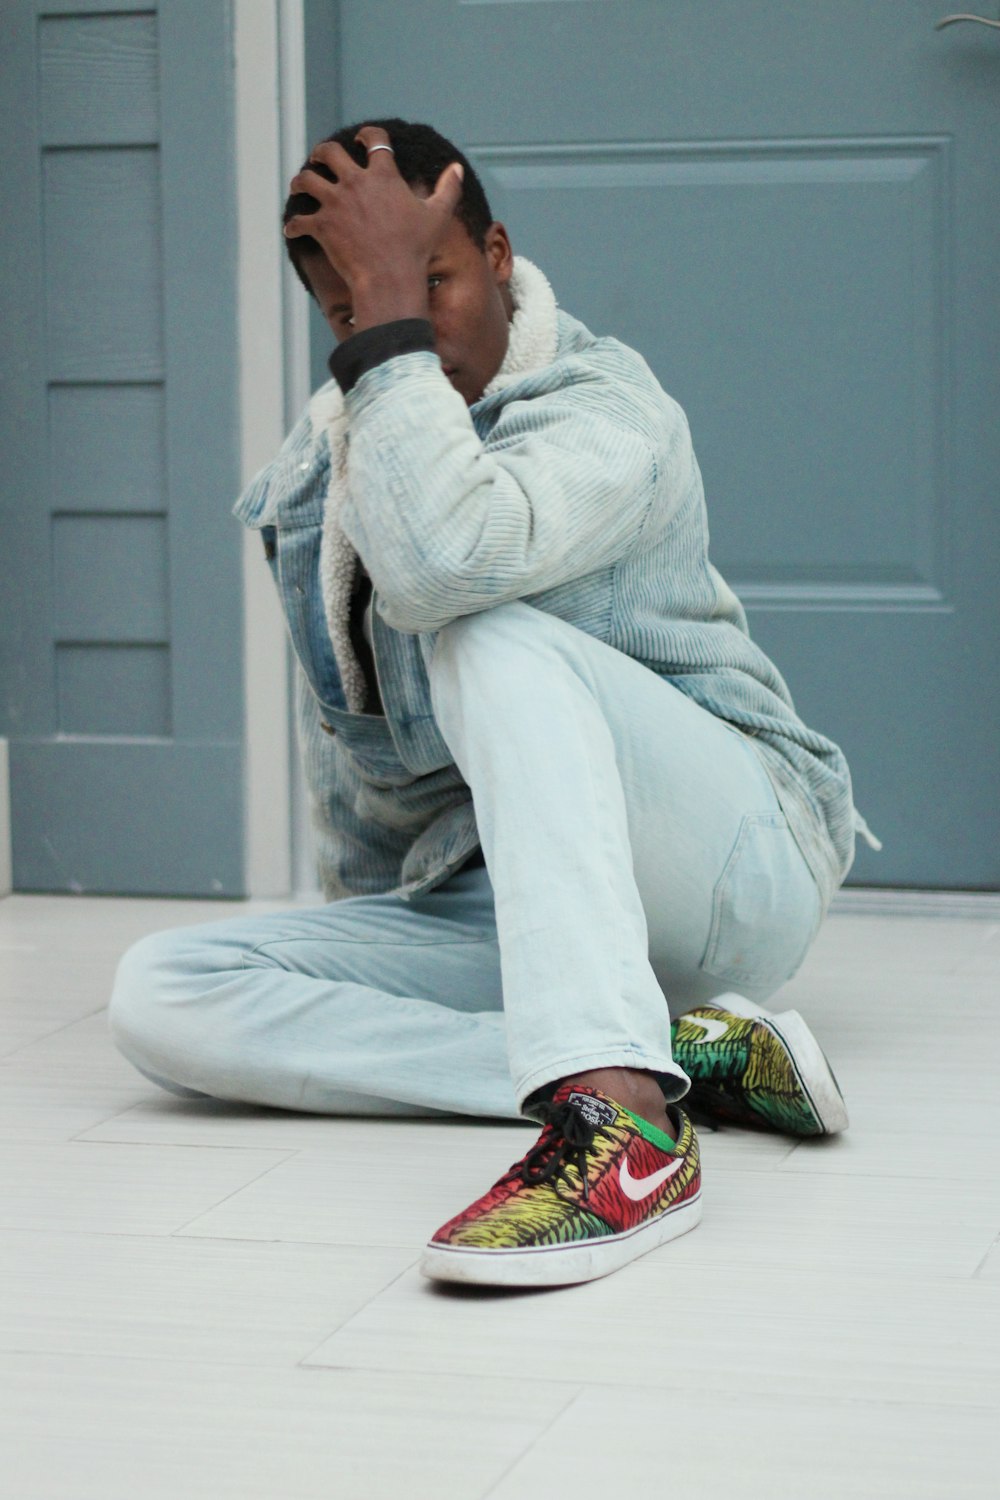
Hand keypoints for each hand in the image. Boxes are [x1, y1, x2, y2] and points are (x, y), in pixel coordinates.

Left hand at [284, 125, 463, 315]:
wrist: (391, 279)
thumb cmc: (416, 250)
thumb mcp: (437, 216)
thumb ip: (448, 189)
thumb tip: (457, 169)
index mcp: (383, 175)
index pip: (373, 140)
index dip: (366, 134)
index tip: (360, 138)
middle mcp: (355, 182)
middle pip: (328, 152)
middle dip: (321, 153)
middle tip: (319, 159)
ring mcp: (335, 203)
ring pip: (305, 180)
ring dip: (300, 182)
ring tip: (299, 186)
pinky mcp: (321, 226)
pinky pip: (298, 221)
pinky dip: (293, 225)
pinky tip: (292, 229)